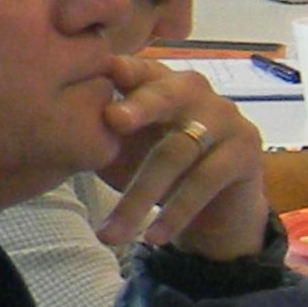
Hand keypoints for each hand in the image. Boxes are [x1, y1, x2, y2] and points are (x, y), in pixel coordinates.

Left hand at [92, 58, 272, 256]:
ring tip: (110, 235)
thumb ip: (100, 135)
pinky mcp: (246, 151)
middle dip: (139, 106)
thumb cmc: (156, 172)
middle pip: (166, 95)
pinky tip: (152, 237)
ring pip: (177, 151)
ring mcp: (226, 118)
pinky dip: (175, 211)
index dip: (125, 69)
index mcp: (160, 83)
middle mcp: (197, 92)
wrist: (214, 211)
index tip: (105, 72)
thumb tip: (61, 129)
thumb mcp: (120, 152)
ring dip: (139, 197)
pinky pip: (206, 180)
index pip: (140, 70)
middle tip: (112, 120)